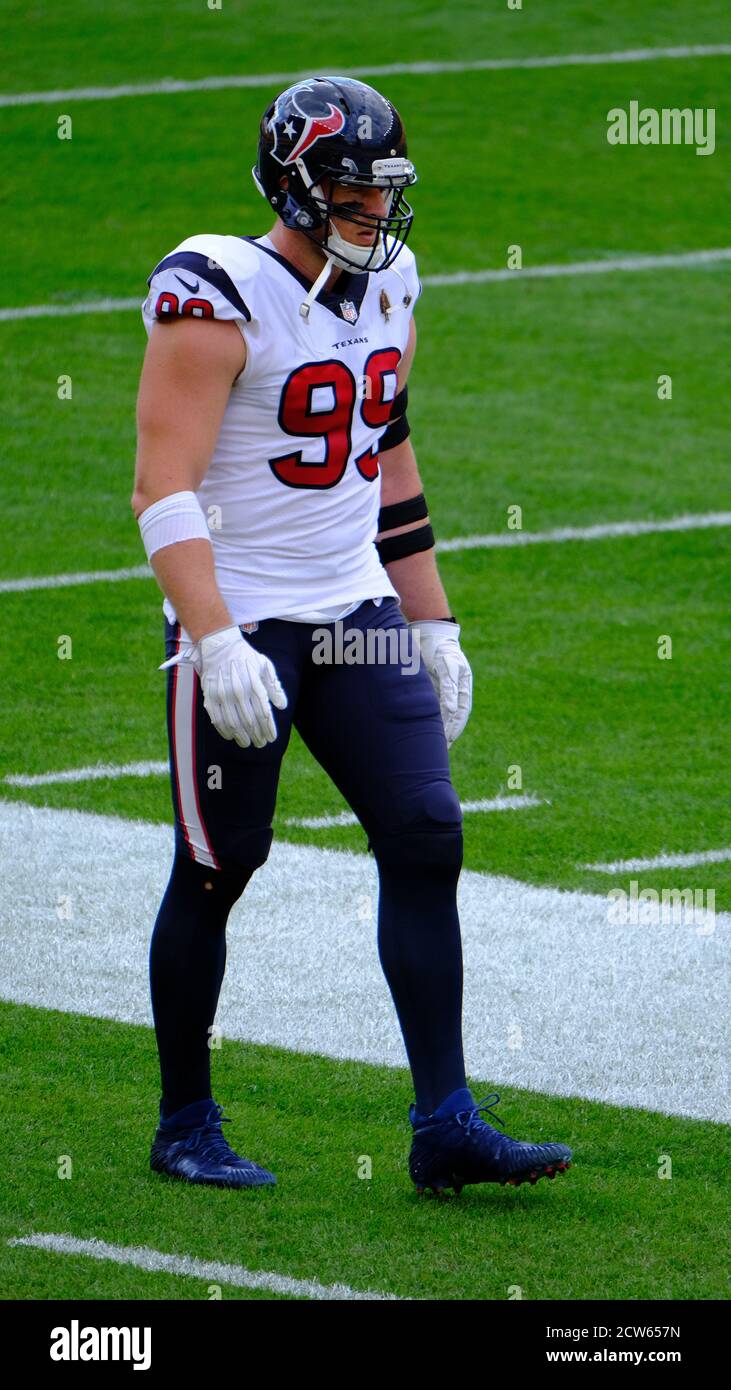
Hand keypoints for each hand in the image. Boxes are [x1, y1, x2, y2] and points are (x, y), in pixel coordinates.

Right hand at [160, 624, 287, 747]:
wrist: (219, 646)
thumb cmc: (245, 657)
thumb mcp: (265, 666)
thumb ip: (274, 686)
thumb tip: (282, 705)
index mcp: (254, 684)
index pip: (264, 713)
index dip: (269, 729)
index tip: (272, 738)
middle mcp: (239, 691)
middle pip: (250, 722)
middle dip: (257, 735)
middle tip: (262, 744)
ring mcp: (223, 695)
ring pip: (234, 724)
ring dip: (242, 737)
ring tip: (248, 743)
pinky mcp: (210, 697)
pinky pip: (217, 719)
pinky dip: (224, 731)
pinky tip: (231, 736)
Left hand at [408, 618, 471, 746]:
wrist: (431, 634)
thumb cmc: (441, 648)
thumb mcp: (446, 665)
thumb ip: (448, 687)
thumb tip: (451, 710)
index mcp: (463, 686)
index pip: (461, 713)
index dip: (455, 727)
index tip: (449, 740)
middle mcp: (455, 691)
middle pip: (453, 717)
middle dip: (448, 733)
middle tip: (441, 750)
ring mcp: (445, 690)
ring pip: (442, 714)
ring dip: (439, 728)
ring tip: (433, 744)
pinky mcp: (434, 688)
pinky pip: (433, 707)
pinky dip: (430, 718)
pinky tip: (422, 728)